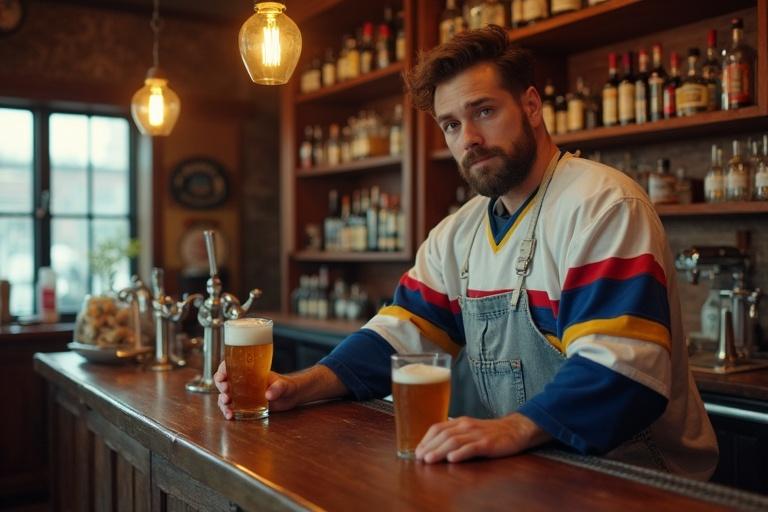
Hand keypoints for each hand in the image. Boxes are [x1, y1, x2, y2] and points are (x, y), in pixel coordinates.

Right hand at [214, 361, 300, 419]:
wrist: (291, 397)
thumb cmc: (286, 386)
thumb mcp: (283, 385)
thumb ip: (278, 388)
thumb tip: (268, 395)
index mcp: (250, 371)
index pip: (231, 366)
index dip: (223, 369)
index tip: (222, 376)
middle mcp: (243, 382)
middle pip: (224, 381)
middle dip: (221, 386)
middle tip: (227, 391)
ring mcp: (242, 394)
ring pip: (225, 396)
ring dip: (222, 401)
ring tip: (227, 406)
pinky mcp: (244, 406)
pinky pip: (231, 407)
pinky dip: (227, 411)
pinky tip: (230, 415)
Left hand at [414, 413, 550, 462]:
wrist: (515, 429)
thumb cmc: (491, 432)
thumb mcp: (470, 430)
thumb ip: (455, 435)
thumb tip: (435, 446)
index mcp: (460, 422)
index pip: (438, 428)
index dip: (426, 439)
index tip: (417, 450)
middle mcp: (466, 425)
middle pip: (443, 435)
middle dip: (429, 446)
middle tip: (419, 457)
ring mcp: (477, 434)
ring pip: (454, 441)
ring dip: (439, 451)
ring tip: (429, 460)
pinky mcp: (488, 443)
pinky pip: (472, 447)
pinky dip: (461, 453)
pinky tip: (452, 459)